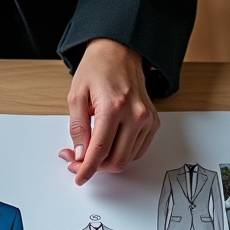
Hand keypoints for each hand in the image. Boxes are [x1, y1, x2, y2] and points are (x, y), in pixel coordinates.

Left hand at [59, 38, 158, 184]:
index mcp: (114, 107)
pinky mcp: (152, 122)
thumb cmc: (97, 69)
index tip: (79, 178)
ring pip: (127, 158)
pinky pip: (137, 150)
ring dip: (107, 161)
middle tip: (77, 161)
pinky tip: (107, 144)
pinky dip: (121, 153)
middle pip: (117, 160)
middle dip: (95, 167)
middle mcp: (135, 115)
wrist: (119, 52)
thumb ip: (77, 128)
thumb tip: (80, 154)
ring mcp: (147, 119)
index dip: (87, 168)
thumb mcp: (76, 96)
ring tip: (89, 149)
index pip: (100, 150)